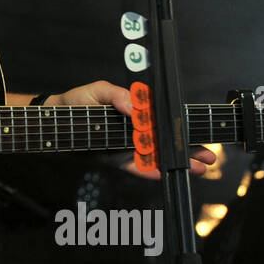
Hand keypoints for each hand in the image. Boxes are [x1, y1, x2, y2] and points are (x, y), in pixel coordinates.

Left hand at [44, 80, 216, 178]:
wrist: (54, 119)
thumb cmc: (78, 101)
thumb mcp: (99, 90)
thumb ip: (119, 95)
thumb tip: (136, 107)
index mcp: (136, 112)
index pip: (164, 119)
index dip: (183, 127)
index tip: (200, 132)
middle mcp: (135, 131)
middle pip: (167, 141)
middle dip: (189, 149)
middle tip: (209, 156)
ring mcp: (128, 147)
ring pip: (158, 158)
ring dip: (177, 162)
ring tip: (197, 167)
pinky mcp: (117, 160)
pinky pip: (137, 168)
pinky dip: (151, 172)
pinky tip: (166, 173)